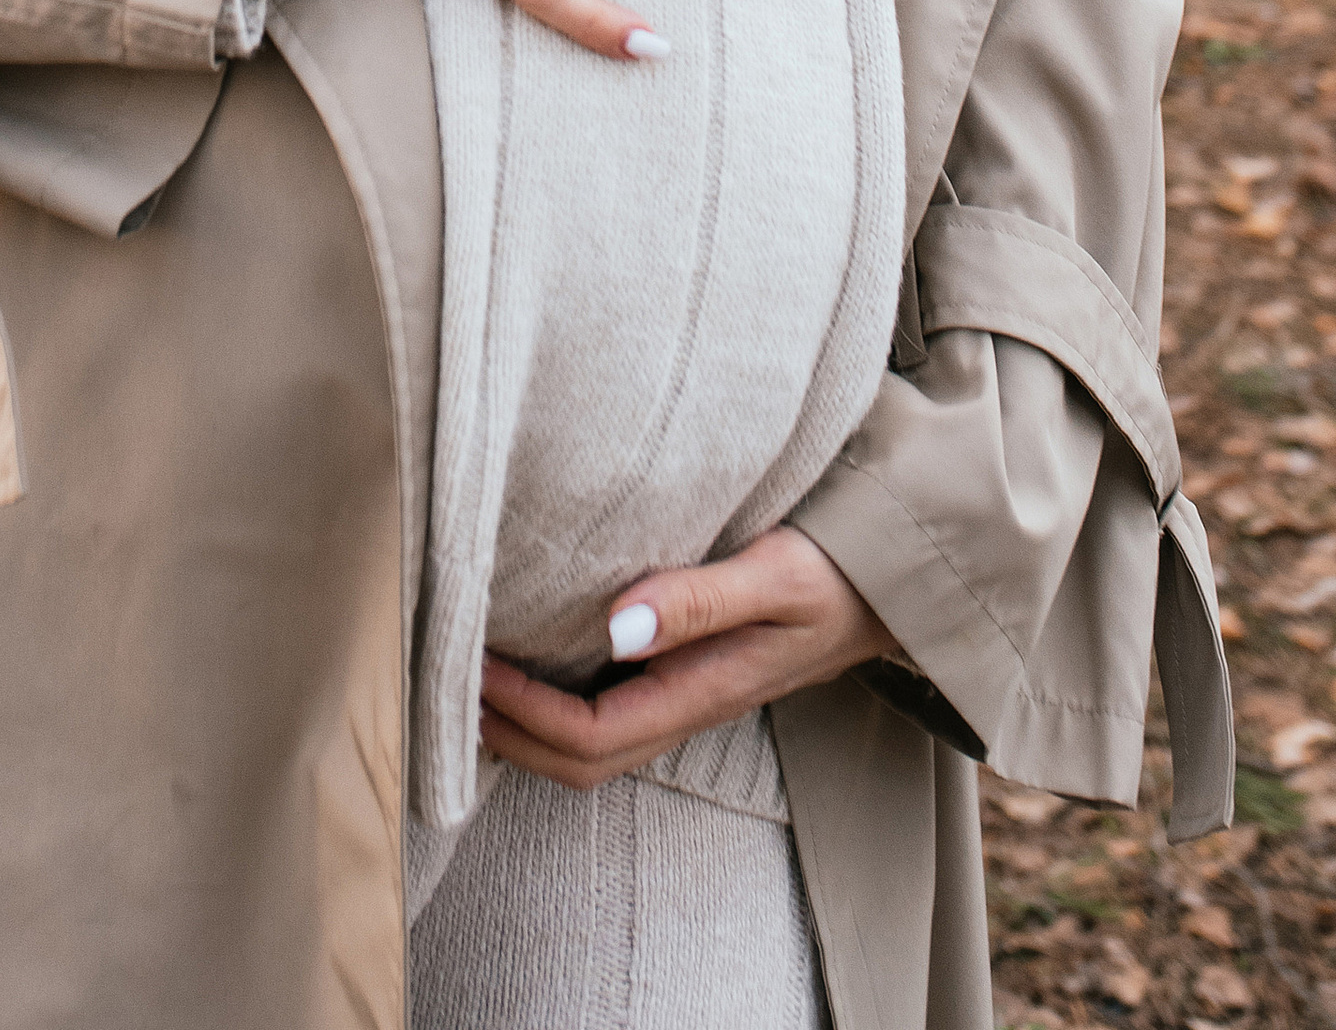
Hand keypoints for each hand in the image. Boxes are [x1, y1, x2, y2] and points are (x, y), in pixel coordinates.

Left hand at [478, 532, 896, 790]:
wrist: (891, 586)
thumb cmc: (834, 572)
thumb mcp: (774, 574)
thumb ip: (698, 599)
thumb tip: (613, 625)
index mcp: (702, 692)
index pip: (592, 738)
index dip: (523, 713)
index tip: (475, 660)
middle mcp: (687, 706)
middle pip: (579, 762)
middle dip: (507, 733)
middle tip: (443, 675)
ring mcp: (687, 696)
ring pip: (590, 744)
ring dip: (524, 722)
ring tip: (466, 669)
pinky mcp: (687, 674)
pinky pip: (608, 711)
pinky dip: (554, 700)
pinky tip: (526, 656)